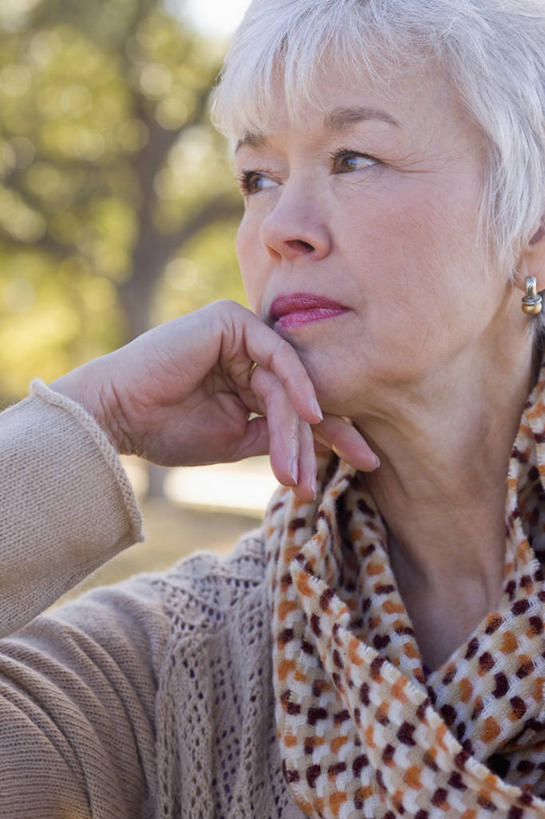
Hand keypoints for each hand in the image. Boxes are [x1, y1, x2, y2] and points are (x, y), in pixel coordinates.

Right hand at [50, 300, 377, 499]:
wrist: (117, 417)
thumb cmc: (167, 429)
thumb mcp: (238, 439)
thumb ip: (279, 433)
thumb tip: (327, 443)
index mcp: (249, 375)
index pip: (300, 403)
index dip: (335, 433)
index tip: (367, 462)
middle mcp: (249, 350)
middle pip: (305, 391)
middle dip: (332, 432)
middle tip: (365, 462)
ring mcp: (241, 331)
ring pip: (289, 382)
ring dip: (297, 431)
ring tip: (296, 474)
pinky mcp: (231, 320)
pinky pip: (277, 355)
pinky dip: (296, 386)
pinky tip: (310, 416)